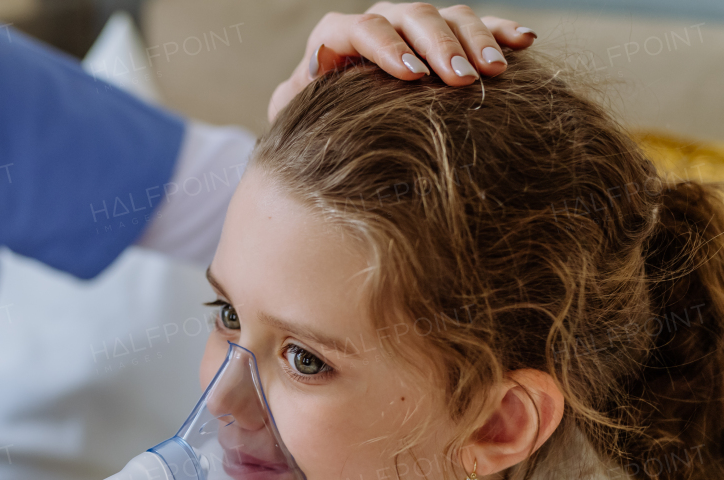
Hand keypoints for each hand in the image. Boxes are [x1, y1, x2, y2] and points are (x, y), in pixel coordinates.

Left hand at [269, 3, 538, 122]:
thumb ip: (292, 102)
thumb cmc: (314, 122)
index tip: (411, 76)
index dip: (386, 48)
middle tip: (461, 78)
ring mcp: (415, 29)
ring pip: (449, 16)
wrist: (338, 126)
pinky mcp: (446, 39)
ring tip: (494, 71)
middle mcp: (380, 23)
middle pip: (412, 17)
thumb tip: (297, 92)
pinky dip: (500, 32)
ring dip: (475, 40)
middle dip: (438, 45)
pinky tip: (524, 42)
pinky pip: (478, 26)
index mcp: (338, 36)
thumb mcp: (297, 115)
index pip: (361, 28)